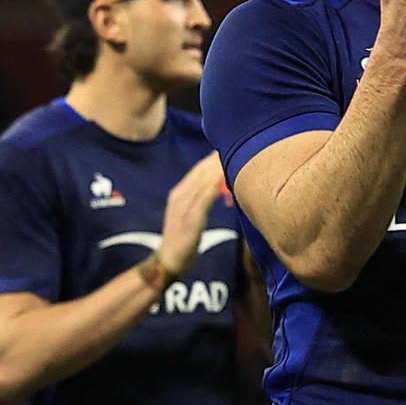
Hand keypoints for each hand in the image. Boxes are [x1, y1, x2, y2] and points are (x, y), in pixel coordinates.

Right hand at [153, 152, 225, 280]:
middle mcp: (180, 196)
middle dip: (217, 159)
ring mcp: (184, 206)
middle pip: (201, 171)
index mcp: (179, 194)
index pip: (198, 170)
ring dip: (217, 167)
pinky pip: (204, 197)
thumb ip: (199, 201)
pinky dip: (214, 185)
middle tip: (237, 144)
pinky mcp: (191, 218)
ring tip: (234, 155)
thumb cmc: (182, 240)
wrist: (168, 260)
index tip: (228, 147)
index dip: (212, 159)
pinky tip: (224, 176)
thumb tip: (217, 189)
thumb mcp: (189, 216)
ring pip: (203, 181)